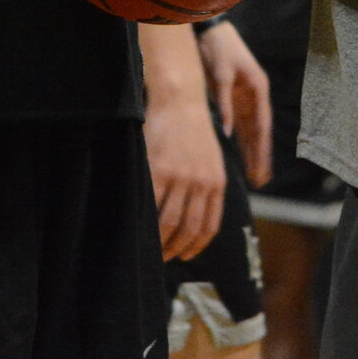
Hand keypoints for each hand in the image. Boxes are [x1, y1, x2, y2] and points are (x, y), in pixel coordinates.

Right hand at [140, 27, 225, 261]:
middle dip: (176, 249)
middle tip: (163, 258)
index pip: (209, 226)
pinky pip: (152, 204)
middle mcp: (202, 183)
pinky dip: (146, 222)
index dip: (196, 246)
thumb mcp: (211, 159)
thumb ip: (206, 186)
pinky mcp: (160, 169)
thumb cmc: (192, 129)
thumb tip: (196, 215)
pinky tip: (140, 230)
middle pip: (189, 229)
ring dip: (160, 242)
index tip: (185, 256)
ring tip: (151, 249)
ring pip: (170, 222)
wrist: (180, 100)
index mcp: (217, 183)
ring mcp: (181, 177)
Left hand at [197, 20, 274, 186]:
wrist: (209, 28)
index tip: (262, 168)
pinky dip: (240, 140)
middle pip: (259, 131)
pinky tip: (239, 154)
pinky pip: (239, 123)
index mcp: (258, 89)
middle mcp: (255, 96)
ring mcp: (245, 97)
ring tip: (253, 174)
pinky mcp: (233, 97)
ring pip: (250, 130)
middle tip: (260, 180)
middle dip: (259, 156)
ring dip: (251, 151)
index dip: (262, 148)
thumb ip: (224, 103)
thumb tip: (227, 132)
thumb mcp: (221, 74)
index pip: (262, 125)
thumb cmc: (217, 47)